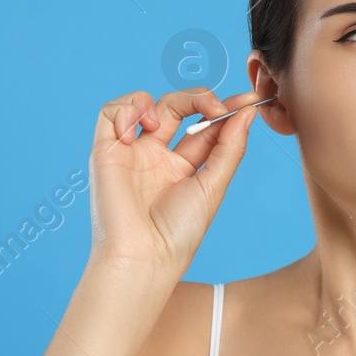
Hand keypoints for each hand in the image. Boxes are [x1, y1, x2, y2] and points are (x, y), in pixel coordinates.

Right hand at [86, 87, 262, 272]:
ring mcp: (132, 152)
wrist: (144, 255)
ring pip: (144, 104)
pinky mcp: (106, 151)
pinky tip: (140, 128)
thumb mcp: (213, 186)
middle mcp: (157, 156)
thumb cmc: (179, 231)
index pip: (205, 126)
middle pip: (178, 107)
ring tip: (163, 124)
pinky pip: (109, 114)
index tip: (250, 100)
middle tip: (216, 107)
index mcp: (184, 166)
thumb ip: (229, 148)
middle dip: (199, 99)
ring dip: (159, 102)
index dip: (226, 109)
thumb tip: (247, 113)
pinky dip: (125, 109)